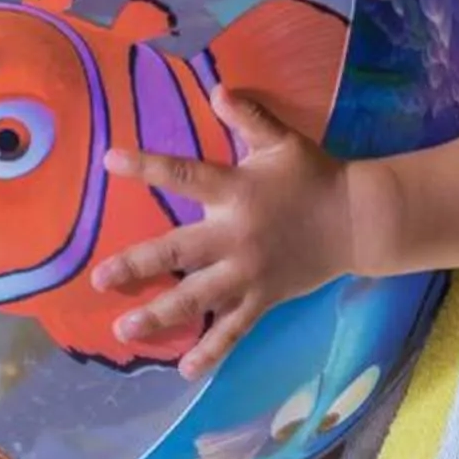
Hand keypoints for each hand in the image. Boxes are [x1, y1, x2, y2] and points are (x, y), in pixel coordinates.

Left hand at [91, 86, 356, 380]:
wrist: (357, 220)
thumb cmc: (314, 176)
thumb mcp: (282, 140)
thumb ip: (248, 117)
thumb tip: (217, 88)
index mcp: (236, 191)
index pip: (184, 174)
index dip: (147, 167)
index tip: (110, 161)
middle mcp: (236, 235)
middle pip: (178, 251)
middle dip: (138, 265)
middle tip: (100, 279)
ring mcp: (248, 273)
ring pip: (198, 298)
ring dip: (160, 315)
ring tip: (124, 329)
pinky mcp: (263, 298)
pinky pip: (234, 330)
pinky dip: (211, 351)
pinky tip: (185, 370)